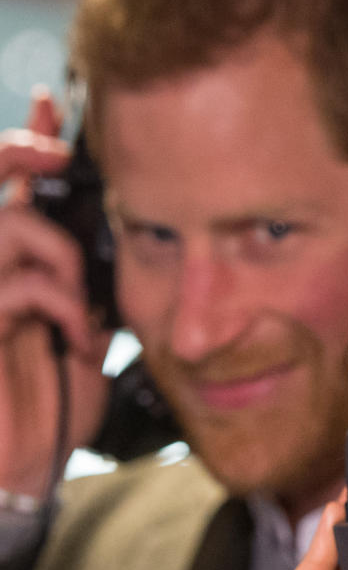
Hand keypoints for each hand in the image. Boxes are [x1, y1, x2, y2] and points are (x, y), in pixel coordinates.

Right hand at [0, 90, 108, 496]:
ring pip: (10, 226)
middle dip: (25, 150)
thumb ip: (88, 296)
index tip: (56, 100)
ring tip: (83, 304)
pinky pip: (20, 285)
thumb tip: (115, 261)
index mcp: (13, 270)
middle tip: (58, 151)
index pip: (14, 188)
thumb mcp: (83, 344)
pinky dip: (62, 305)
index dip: (30, 139)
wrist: (22, 469)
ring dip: (62, 256)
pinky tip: (78, 341)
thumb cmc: (51, 413)